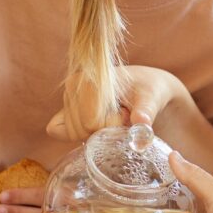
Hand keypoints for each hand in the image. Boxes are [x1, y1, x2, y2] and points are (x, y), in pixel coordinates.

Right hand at [46, 66, 184, 141]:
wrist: (145, 85)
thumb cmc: (148, 89)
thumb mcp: (152, 98)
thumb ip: (146, 111)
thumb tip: (142, 123)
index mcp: (91, 78)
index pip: (91, 122)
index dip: (111, 125)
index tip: (125, 113)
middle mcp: (74, 85)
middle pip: (82, 129)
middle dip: (104, 130)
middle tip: (121, 115)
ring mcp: (67, 98)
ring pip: (74, 133)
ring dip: (96, 132)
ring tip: (112, 115)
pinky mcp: (65, 109)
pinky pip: (59, 130)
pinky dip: (80, 134)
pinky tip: (97, 124)